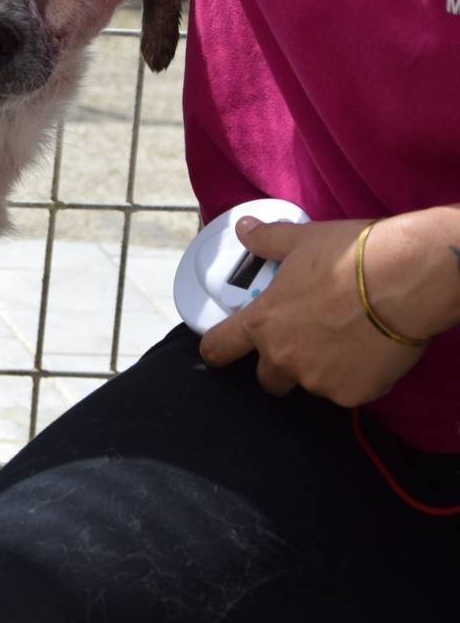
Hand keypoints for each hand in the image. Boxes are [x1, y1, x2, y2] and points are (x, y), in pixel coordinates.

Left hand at [199, 217, 427, 405]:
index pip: (218, 349)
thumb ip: (266, 241)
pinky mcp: (353, 394)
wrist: (406, 280)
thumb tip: (244, 228)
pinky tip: (370, 352)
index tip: (220, 350)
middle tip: (301, 342)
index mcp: (262, 323)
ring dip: (319, 369)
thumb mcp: (301, 241)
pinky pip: (346, 391)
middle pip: (268, 378)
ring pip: (310, 383)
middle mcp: (284, 357)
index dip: (216, 350)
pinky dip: (355, 377)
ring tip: (344, 340)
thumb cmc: (351, 257)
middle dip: (279, 365)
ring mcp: (319, 380)